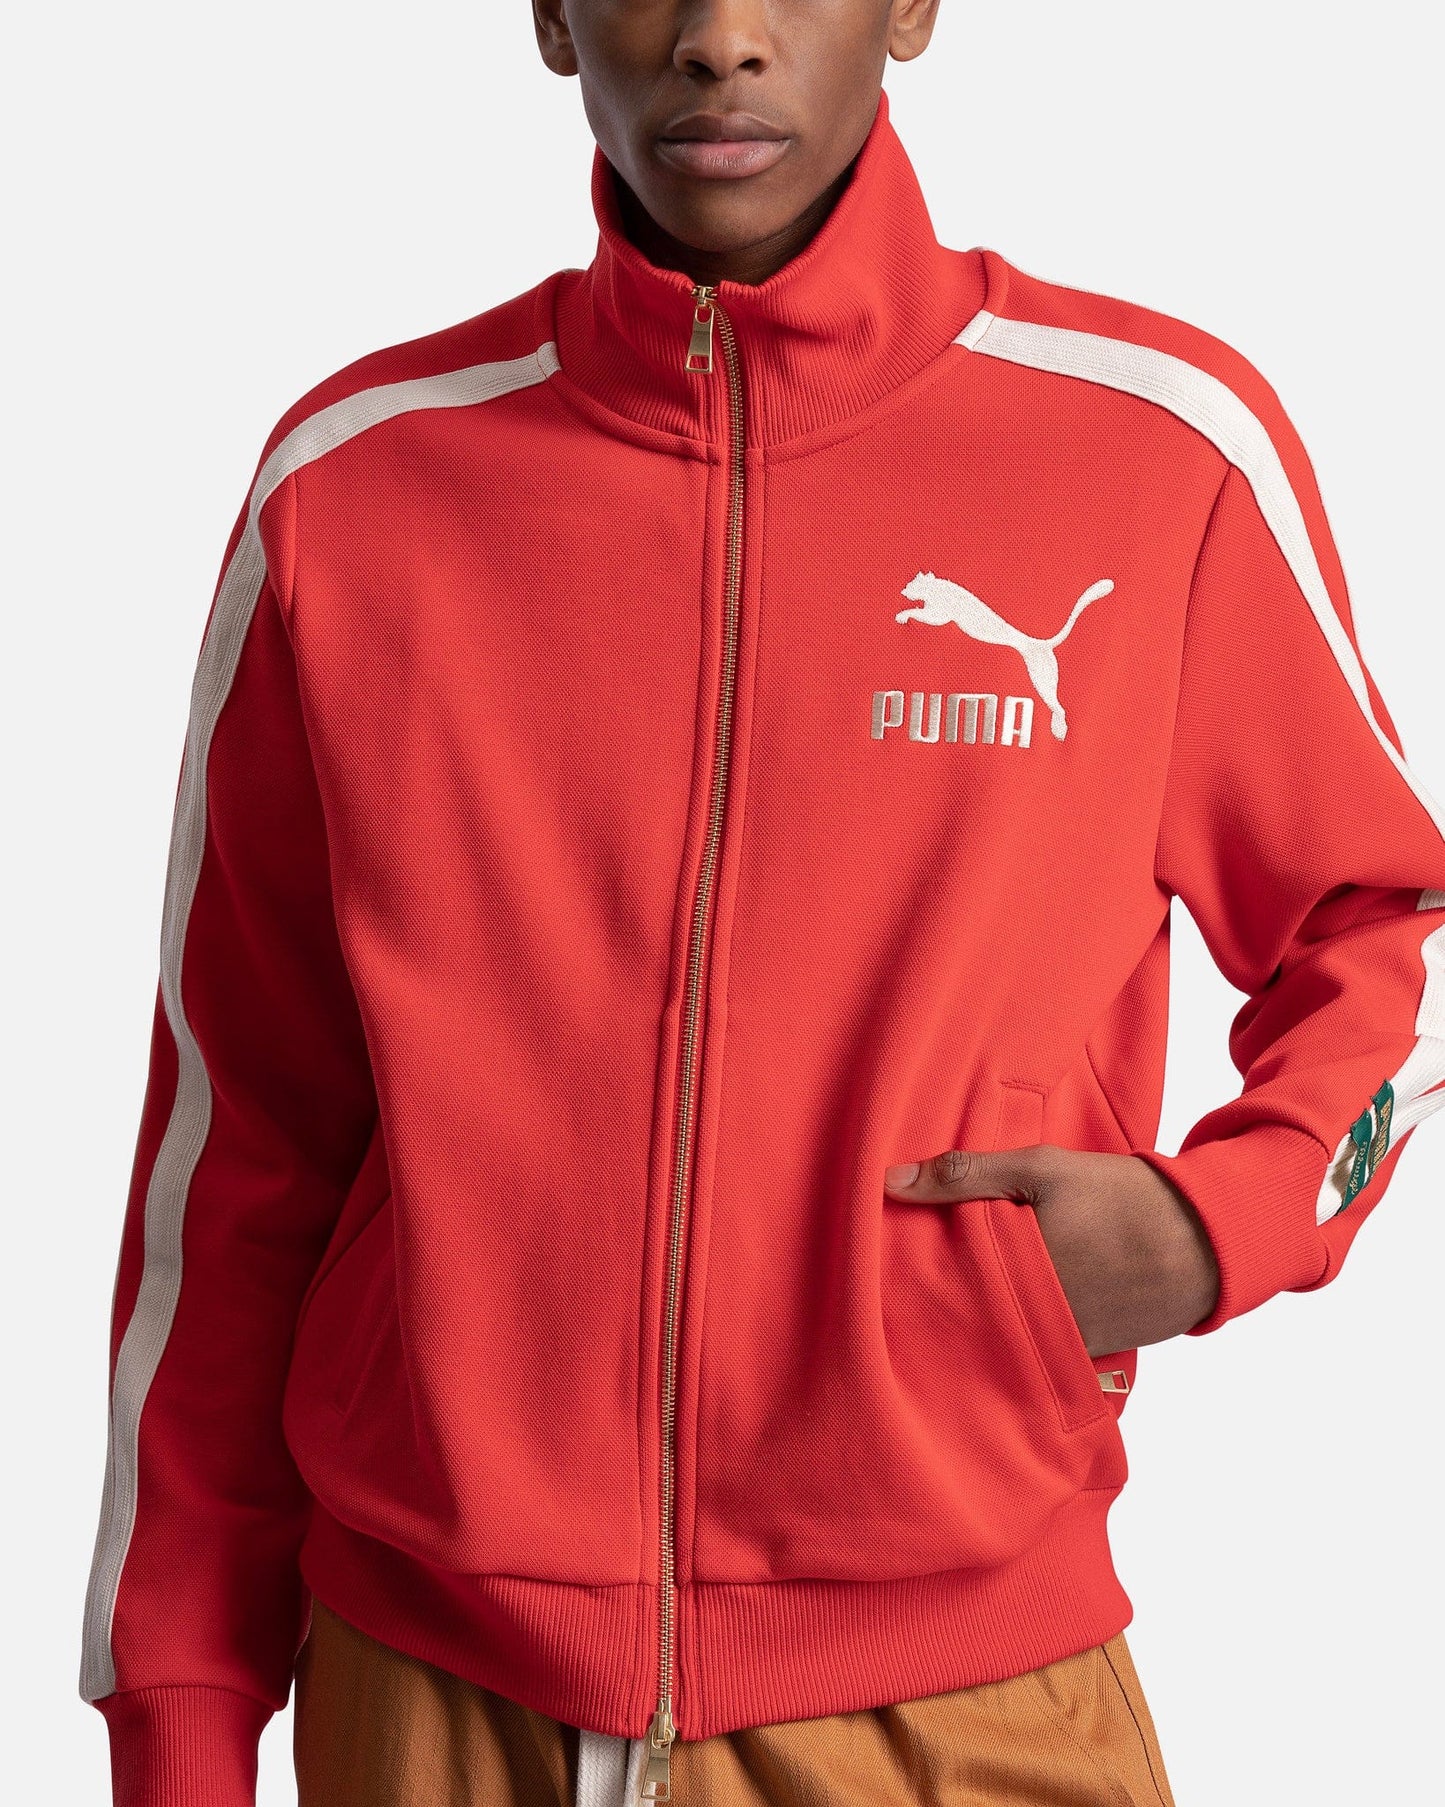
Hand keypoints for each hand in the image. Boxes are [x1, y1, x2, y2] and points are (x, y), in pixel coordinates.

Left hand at [882, 1145, 1220, 1355]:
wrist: (1204, 1240)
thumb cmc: (1119, 1196)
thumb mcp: (1041, 1169)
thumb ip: (965, 1174)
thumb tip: (889, 1182)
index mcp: (1013, 1271)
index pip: (940, 1284)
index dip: (911, 1277)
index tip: (887, 1267)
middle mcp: (1032, 1316)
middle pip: (965, 1314)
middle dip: (939, 1302)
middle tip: (908, 1289)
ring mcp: (1059, 1340)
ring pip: (998, 1334)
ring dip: (979, 1319)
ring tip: (952, 1302)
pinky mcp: (1085, 1352)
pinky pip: (1036, 1347)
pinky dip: (1019, 1332)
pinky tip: (1006, 1312)